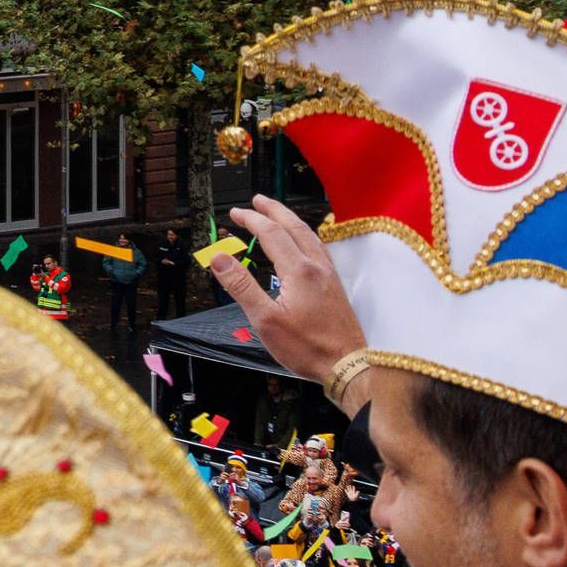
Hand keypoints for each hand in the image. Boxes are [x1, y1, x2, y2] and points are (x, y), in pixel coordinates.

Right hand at [206, 196, 367, 387]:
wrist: (348, 365)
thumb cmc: (306, 347)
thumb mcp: (264, 319)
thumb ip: (241, 286)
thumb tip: (219, 258)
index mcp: (299, 271)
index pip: (272, 234)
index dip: (252, 220)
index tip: (235, 214)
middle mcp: (317, 267)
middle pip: (294, 227)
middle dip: (274, 210)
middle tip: (257, 200)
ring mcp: (329, 276)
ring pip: (309, 236)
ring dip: (291, 220)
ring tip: (277, 215)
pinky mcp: (335, 287)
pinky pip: (318, 249)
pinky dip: (304, 236)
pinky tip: (302, 244)